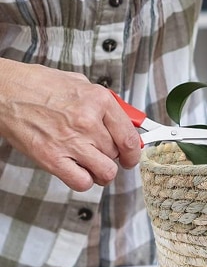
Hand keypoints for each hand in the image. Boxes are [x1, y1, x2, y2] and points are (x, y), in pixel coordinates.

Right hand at [0, 61, 140, 190]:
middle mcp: (88, 122)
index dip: (134, 152)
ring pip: (105, 172)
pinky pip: (82, 182)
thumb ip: (104, 104)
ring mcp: (71, 141)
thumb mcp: (80, 84)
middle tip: (102, 154)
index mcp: (99, 101)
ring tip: (93, 166)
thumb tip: (125, 122)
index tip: (131, 156)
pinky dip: (84, 181)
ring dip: (102, 172)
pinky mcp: (52, 158)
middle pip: (116, 154)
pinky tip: (78, 171)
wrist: (4, 91)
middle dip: (112, 157)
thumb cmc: (39, 85)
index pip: (130, 137)